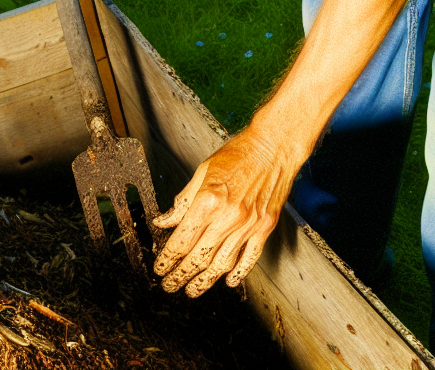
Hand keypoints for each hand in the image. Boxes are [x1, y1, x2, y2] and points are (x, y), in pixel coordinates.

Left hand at [152, 125, 300, 296]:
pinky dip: (239, 273)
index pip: (181, 241)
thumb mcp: (203, 172)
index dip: (167, 259)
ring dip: (204, 281)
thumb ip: (183, 200)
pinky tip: (229, 281)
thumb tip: (165, 221)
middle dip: (180, 275)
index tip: (160, 268)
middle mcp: (227, 217)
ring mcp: (248, 225)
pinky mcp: (265, 227)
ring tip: (192, 290)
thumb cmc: (239, 153)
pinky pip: (250, 258)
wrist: (274, 146)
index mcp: (208, 201)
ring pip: (222, 264)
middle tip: (169, 284)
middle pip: (198, 257)